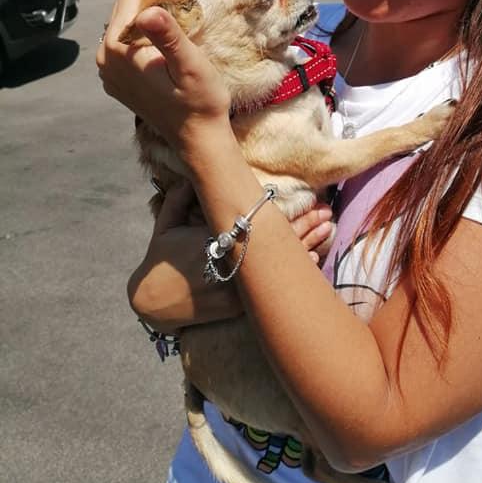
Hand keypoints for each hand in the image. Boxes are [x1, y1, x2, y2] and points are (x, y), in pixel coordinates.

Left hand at [96, 0, 230, 153]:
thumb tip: (149, 10)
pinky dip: (144, 16)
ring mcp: (111, 68)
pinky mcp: (120, 76)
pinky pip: (128, 35)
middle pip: (127, 1)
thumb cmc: (200, 101)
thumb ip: (169, 36)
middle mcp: (107, 57)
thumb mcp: (190, 64)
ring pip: (126, 16)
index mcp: (120, 48)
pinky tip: (161, 8)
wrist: (197, 139)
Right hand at [129, 184, 334, 329]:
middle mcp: (227, 263)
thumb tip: (192, 174)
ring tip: (327, 233)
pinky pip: (270, 289)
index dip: (290, 214)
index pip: (260, 224)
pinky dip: (289, 278)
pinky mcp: (235, 307)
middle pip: (275, 244)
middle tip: (328, 215)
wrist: (152, 301)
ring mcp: (233, 288)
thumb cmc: (161, 257)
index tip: (313, 202)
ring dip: (304, 250)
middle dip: (305, 228)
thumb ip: (179, 197)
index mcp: (214, 238)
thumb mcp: (165, 223)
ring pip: (276, 268)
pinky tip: (311, 263)